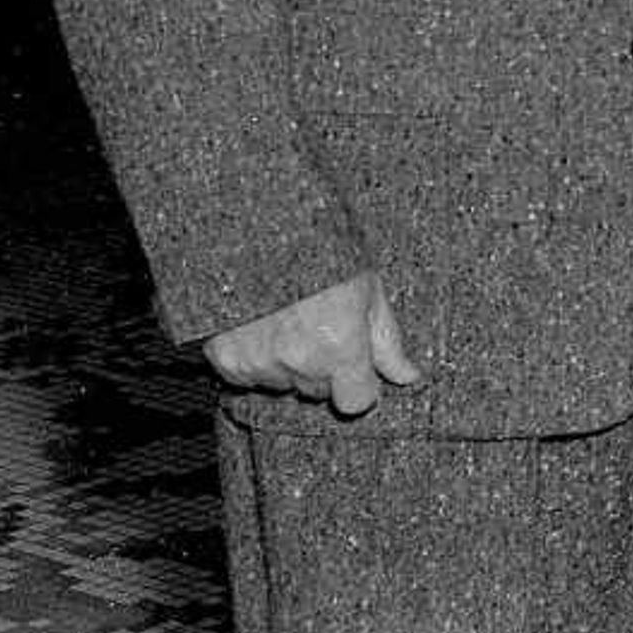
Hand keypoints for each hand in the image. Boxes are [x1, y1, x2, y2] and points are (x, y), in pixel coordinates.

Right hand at [203, 270, 422, 416]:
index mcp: (340, 344)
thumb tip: (408, 376)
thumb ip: (386, 340)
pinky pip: (245, 378)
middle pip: (318, 392)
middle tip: (318, 328)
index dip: (358, 385)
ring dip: (286, 365)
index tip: (356, 368)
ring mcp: (258, 362)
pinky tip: (261, 327)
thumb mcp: (368, 288)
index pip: (356, 401)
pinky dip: (254, 360)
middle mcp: (299, 360)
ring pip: (282, 385)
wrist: (258, 232)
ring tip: (287, 321)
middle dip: (323, 369)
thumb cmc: (322, 254)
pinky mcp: (224, 359)